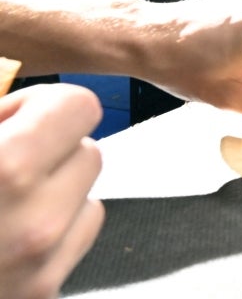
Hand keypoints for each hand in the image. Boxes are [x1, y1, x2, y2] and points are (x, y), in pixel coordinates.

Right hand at [0, 84, 103, 298]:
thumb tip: (12, 111)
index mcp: (7, 170)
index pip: (79, 107)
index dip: (42, 107)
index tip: (9, 121)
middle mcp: (35, 220)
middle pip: (88, 152)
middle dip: (49, 152)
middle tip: (0, 167)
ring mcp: (40, 264)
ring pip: (87, 197)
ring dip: (55, 194)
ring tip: (1, 206)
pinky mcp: (41, 294)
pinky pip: (75, 240)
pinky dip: (53, 233)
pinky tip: (4, 240)